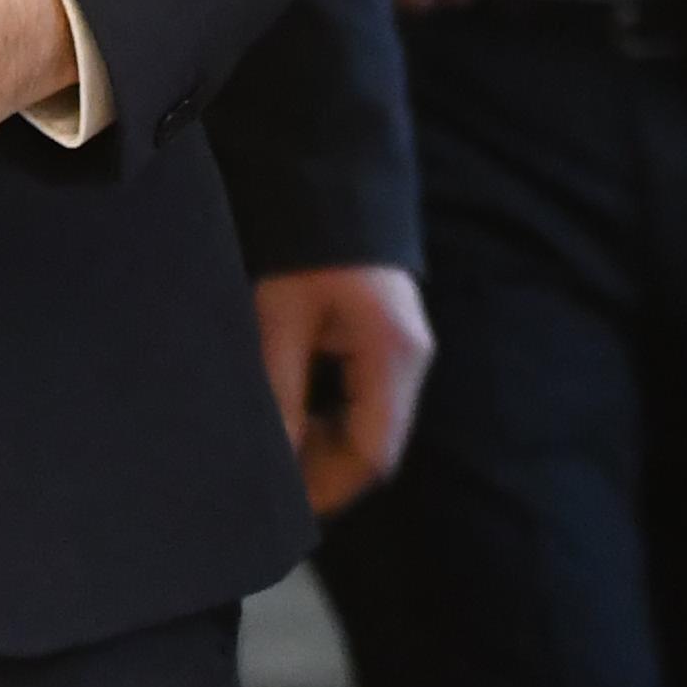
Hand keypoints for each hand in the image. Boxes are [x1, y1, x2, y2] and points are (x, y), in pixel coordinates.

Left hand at [252, 265, 434, 514]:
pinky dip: (335, 418)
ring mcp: (406, 350)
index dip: (329, 487)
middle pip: (378, 445)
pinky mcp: (390, 341)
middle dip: (326, 470)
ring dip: (328, 445)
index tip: (286, 506)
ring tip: (280, 450)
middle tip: (275, 481)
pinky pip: (368, 399)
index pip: (373, 452)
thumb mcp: (280, 319)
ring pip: (373, 425)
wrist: (329, 179)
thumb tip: (274, 462)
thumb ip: (279, 393)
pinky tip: (298, 415)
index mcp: (394, 355)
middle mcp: (412, 358)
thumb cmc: (304, 247)